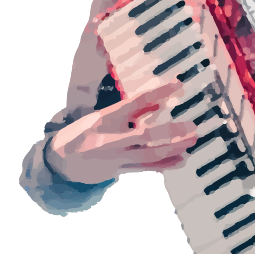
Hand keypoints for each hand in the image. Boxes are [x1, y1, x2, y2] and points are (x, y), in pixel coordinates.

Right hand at [48, 82, 199, 183]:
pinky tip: (182, 159)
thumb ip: (134, 108)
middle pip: (144, 135)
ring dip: (172, 148)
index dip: (158, 92)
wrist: (62, 160)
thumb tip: (162, 100)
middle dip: (169, 132)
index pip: (135, 102)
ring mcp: (116, 157)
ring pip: (148, 155)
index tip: (178, 83)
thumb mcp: (107, 115)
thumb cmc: (88, 131)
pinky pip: (146, 168)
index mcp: (107, 118)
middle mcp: (112, 138)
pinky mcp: (121, 170)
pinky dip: (165, 164)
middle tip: (192, 126)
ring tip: (192, 140)